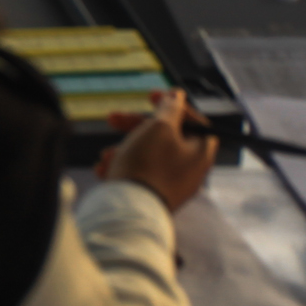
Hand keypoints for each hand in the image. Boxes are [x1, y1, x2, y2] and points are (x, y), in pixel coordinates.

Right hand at [94, 89, 216, 212]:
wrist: (132, 210)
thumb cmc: (149, 164)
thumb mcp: (160, 127)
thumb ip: (169, 109)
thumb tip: (177, 96)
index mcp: (200, 151)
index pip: (193, 120)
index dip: (173, 104)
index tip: (150, 95)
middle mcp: (191, 169)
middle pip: (165, 137)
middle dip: (135, 126)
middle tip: (112, 119)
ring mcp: (172, 184)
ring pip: (147, 155)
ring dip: (124, 148)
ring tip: (106, 155)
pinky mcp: (154, 196)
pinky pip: (140, 174)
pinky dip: (123, 167)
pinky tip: (105, 169)